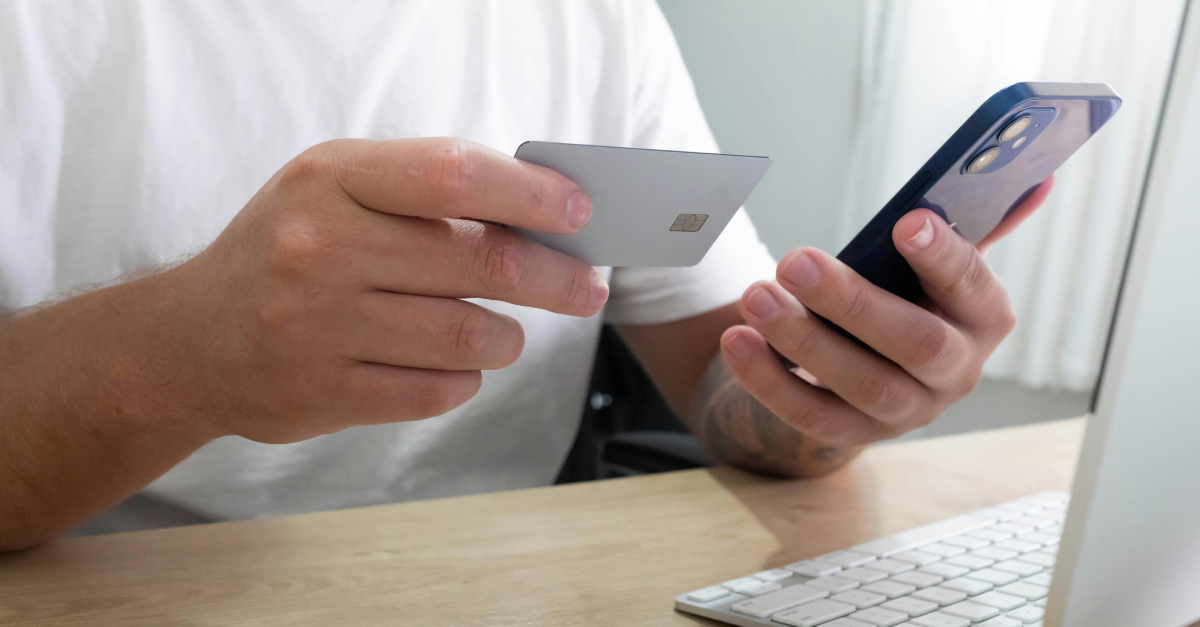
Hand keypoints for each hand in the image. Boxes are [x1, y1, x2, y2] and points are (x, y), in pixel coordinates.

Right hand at [146, 138, 606, 442]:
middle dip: (554, 278)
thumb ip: (423, 190)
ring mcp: (318, 326)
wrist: (187, 342)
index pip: (453, 175)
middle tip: (586, 285)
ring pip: (470, 336)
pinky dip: (464, 380)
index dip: (530, 194)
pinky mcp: (324, 393)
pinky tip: (454, 365)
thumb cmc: (286, 250)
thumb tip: (540, 213)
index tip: (579, 211)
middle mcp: (321, 248)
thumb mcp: (334, 190)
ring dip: (506, 337)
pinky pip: (438, 391)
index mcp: (330, 179)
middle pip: (480, 262)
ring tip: (504, 331)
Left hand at [720, 177, 1052, 447]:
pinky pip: (811, 416)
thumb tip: (1033, 175)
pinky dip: (769, 380)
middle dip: (851, 301)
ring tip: (755, 297)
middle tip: (794, 261)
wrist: (866, 364)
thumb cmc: (903, 294)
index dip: (945, 257)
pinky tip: (738, 340)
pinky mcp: (858, 435)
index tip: (906, 222)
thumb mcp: (934, 261)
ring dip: (803, 341)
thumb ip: (971, 220)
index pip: (973, 287)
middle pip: (914, 342)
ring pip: (861, 385)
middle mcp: (956, 371)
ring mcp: (909, 411)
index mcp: (984, 317)